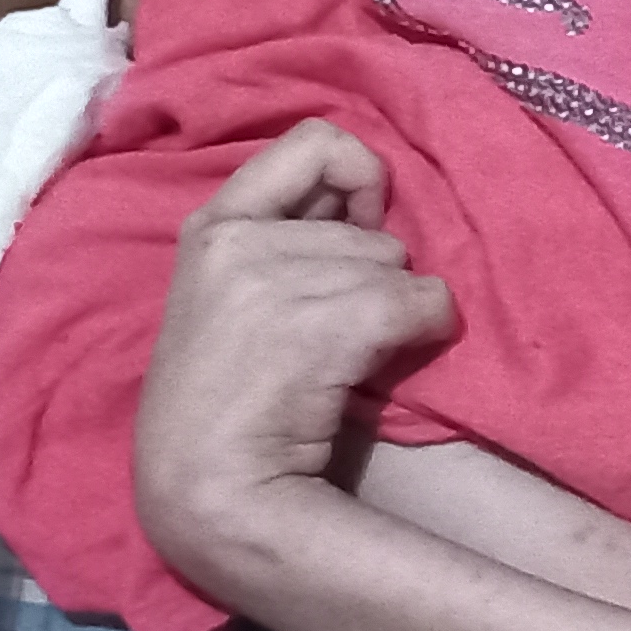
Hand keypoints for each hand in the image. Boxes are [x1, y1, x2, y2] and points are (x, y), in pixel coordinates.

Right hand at [134, 120, 458, 587]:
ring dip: (389, 310)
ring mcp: (274, 277)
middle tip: (333, 332)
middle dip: (369, 273)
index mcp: (211, 224)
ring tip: (342, 360)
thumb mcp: (225, 296)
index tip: (358, 224)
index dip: (357, 176)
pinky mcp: (321, 321)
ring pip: (396, 263)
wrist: (205, 488)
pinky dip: (424, 331)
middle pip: (369, 224)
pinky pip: (422, 300)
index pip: (311, 142)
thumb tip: (367, 204)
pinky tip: (381, 369)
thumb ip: (281, 240)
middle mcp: (236, 238)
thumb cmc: (224, 403)